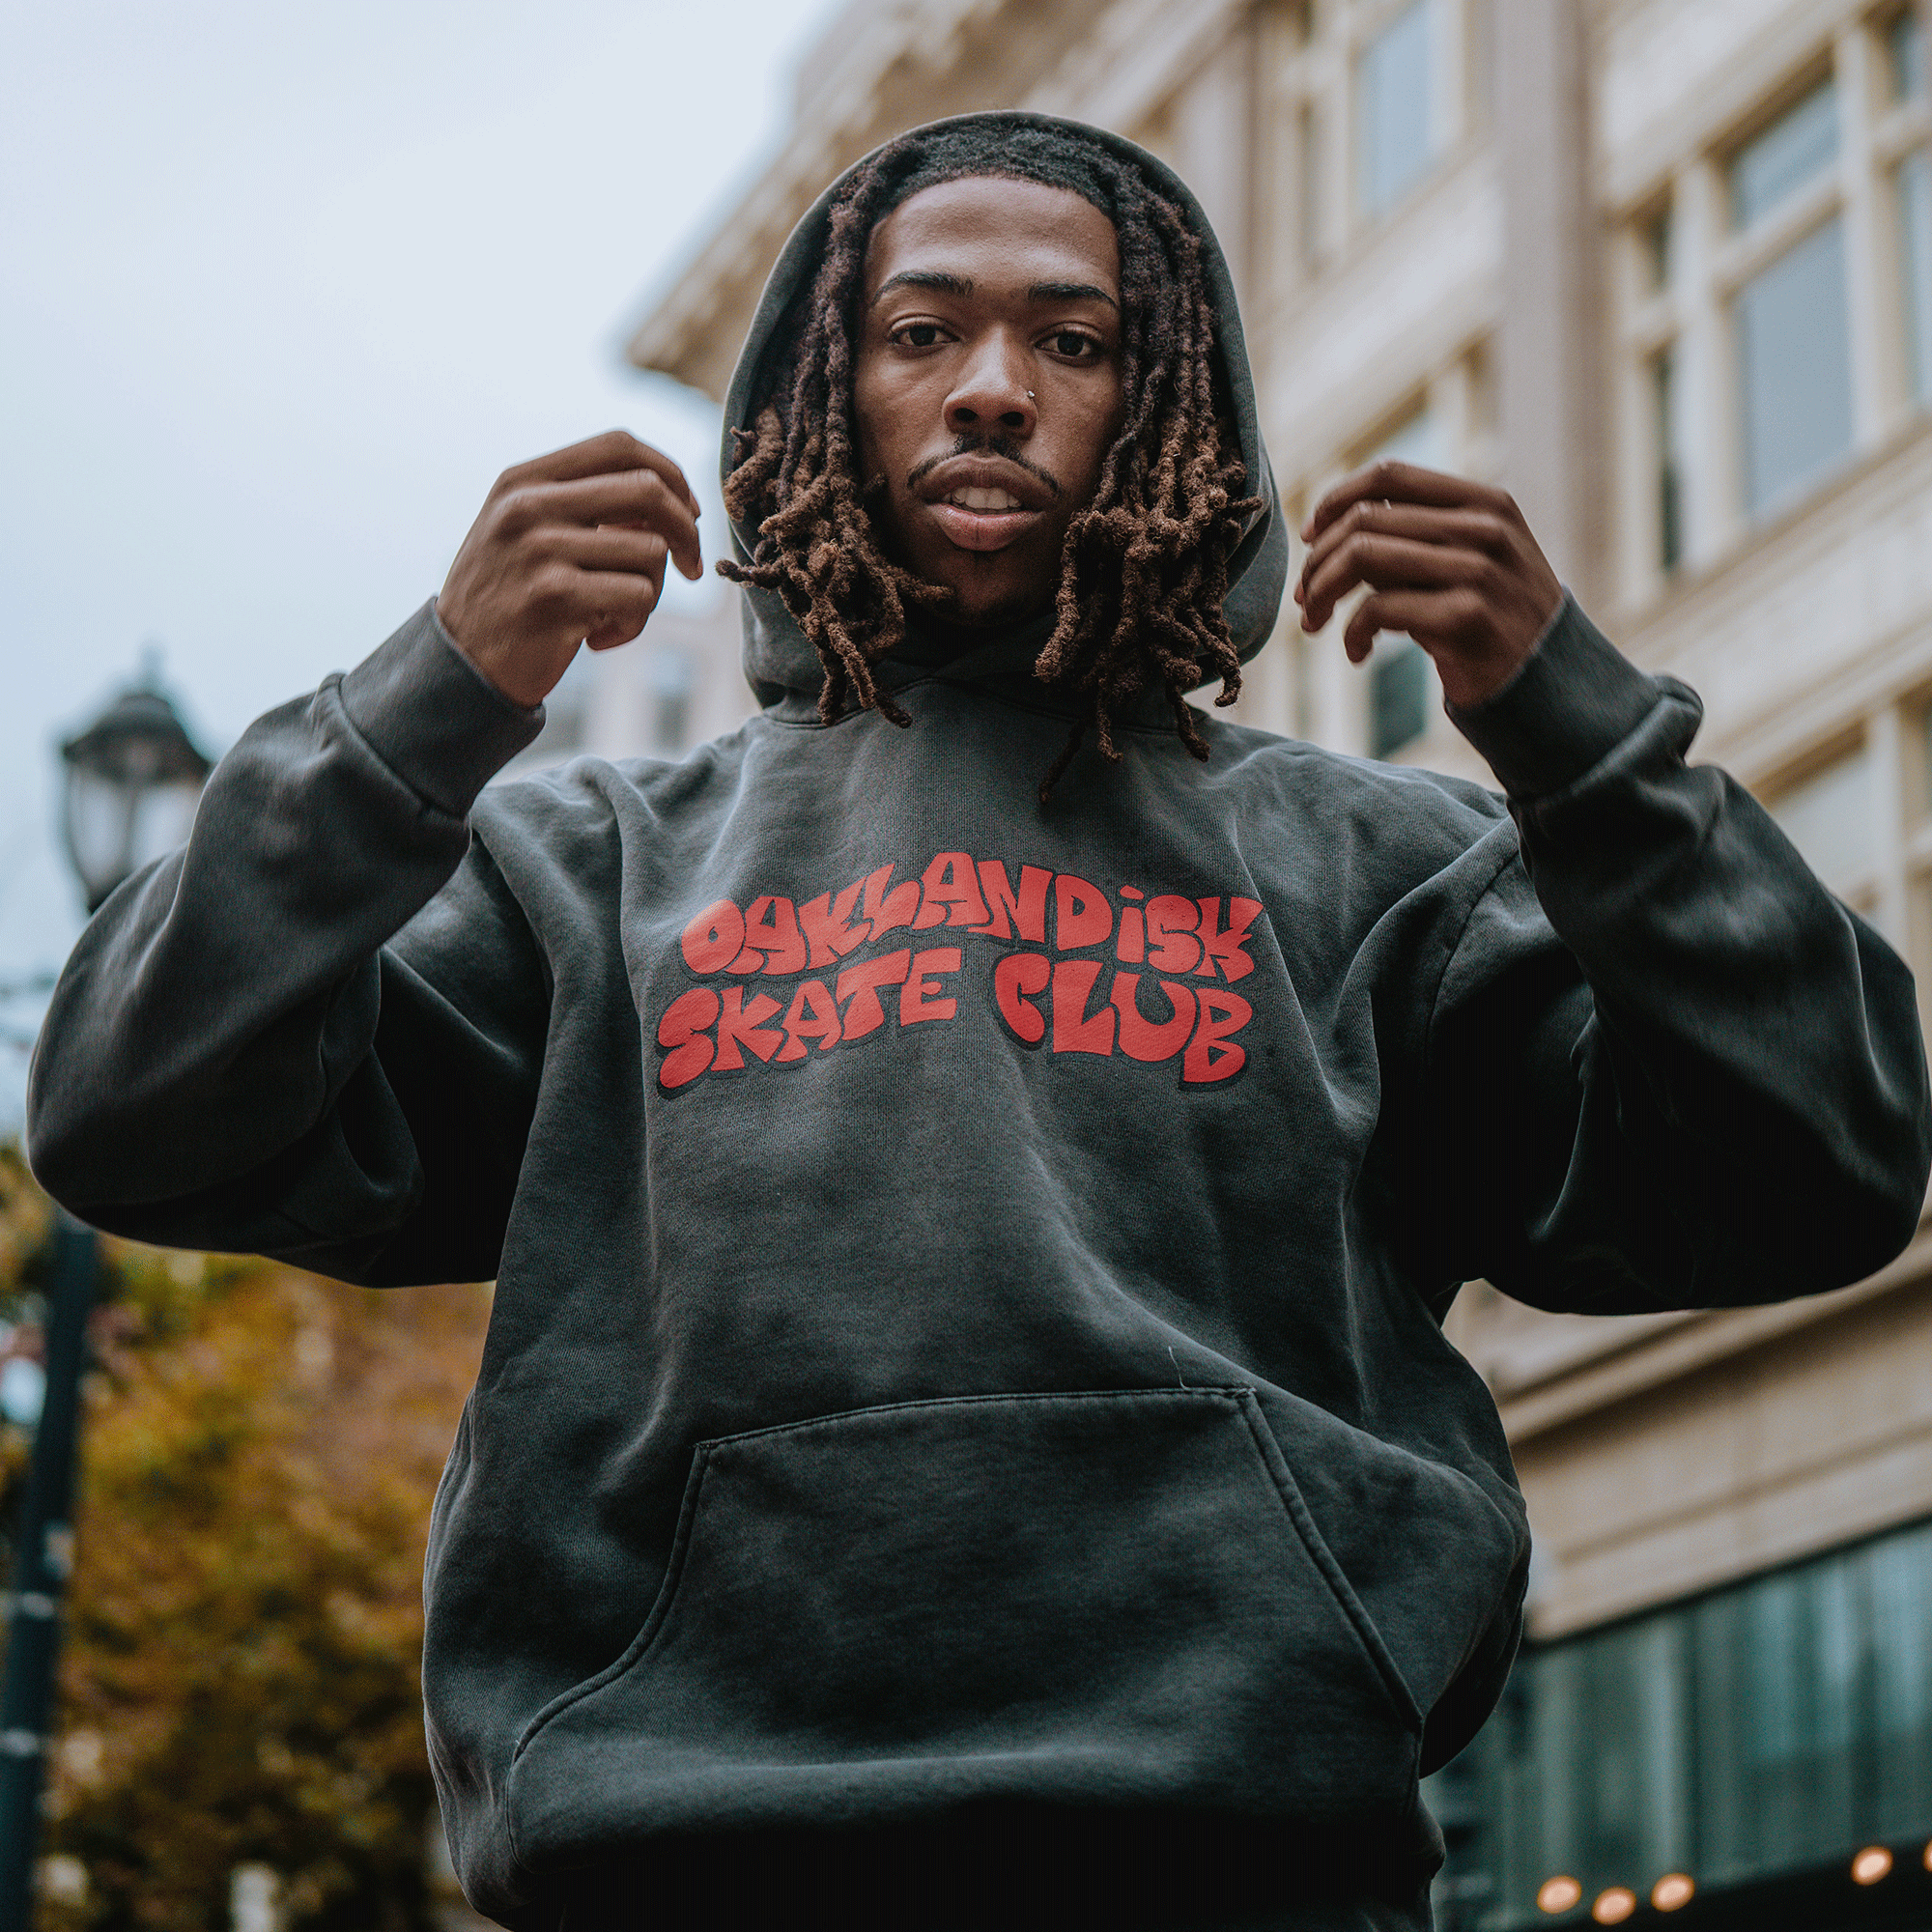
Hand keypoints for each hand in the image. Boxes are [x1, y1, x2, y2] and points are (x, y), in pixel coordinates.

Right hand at [437, 429, 702, 707]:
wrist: (459, 667)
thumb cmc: (508, 599)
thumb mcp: (526, 532)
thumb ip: (583, 506)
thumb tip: (671, 499)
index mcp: (525, 480)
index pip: (619, 445)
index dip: (669, 474)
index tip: (688, 511)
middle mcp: (529, 506)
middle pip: (648, 490)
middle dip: (686, 531)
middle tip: (690, 567)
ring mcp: (541, 549)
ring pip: (651, 552)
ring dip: (651, 593)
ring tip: (614, 615)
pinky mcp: (556, 598)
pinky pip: (638, 599)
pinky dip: (632, 626)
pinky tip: (596, 639)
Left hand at [1293, 462, 1562, 712]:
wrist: (1545, 682)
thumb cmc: (1489, 620)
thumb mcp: (1465, 561)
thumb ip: (1412, 538)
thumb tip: (1324, 535)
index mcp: (1483, 502)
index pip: (1389, 475)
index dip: (1336, 501)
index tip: (1311, 537)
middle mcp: (1484, 528)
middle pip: (1364, 519)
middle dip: (1318, 562)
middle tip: (1306, 599)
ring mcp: (1478, 570)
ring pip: (1361, 556)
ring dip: (1322, 593)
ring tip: (1316, 624)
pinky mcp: (1465, 616)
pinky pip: (1375, 609)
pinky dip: (1350, 634)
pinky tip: (1357, 653)